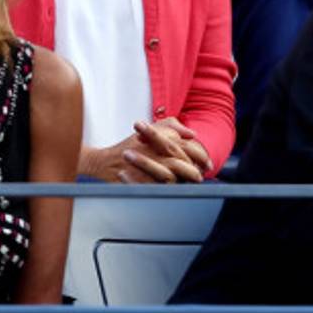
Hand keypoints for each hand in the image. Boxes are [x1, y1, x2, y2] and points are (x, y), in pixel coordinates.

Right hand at [80, 119, 212, 182]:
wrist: (105, 161)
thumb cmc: (132, 144)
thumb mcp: (152, 128)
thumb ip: (172, 125)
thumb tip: (193, 133)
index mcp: (158, 138)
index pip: (184, 145)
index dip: (200, 155)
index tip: (207, 163)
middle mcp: (152, 151)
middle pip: (179, 159)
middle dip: (194, 167)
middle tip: (202, 173)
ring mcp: (144, 165)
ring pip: (170, 172)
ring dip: (184, 177)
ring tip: (195, 180)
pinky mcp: (138, 179)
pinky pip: (156, 185)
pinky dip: (169, 187)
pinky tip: (177, 187)